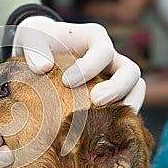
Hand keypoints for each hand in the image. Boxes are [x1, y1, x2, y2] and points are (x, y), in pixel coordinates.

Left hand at [13, 16, 145, 113]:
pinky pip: (124, 105)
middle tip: (95, 102)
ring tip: (109, 122)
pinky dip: (118, 117)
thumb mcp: (32, 40)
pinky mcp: (110, 93)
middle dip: (117, 88)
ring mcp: (112, 76)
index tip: (66, 82)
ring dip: (127, 106)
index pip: (103, 50)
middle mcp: (109, 56)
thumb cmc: (39, 43)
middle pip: (130, 71)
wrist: (41, 52)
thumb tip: (42, 68)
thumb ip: (35, 50)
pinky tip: (103, 130)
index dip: (89, 67)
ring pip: (136, 89)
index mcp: (94, 37)